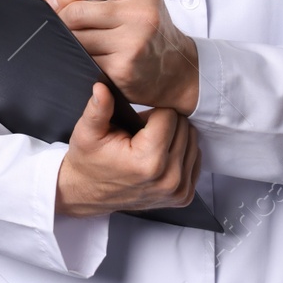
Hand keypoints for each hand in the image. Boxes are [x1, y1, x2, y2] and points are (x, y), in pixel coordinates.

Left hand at [42, 0, 198, 113]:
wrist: (178, 68)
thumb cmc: (153, 32)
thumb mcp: (136, 0)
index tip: (53, 0)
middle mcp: (139, 13)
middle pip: (77, 11)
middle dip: (61, 18)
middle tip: (60, 23)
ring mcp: (131, 42)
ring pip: (77, 37)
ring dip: (71, 39)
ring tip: (81, 40)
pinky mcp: (122, 68)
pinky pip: (85, 59)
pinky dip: (82, 58)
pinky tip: (92, 56)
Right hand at [55, 82, 200, 216]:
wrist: (90, 193)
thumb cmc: (90, 161)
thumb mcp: (87, 132)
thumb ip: (98, 109)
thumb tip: (101, 87)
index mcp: (148, 161)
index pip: (170, 116)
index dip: (152, 112)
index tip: (137, 120)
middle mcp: (169, 178)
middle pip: (184, 127)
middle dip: (164, 123)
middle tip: (142, 131)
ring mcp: (178, 190)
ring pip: (192, 141)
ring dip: (174, 136)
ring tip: (149, 143)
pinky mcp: (184, 196)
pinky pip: (195, 159)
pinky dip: (180, 152)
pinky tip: (161, 154)